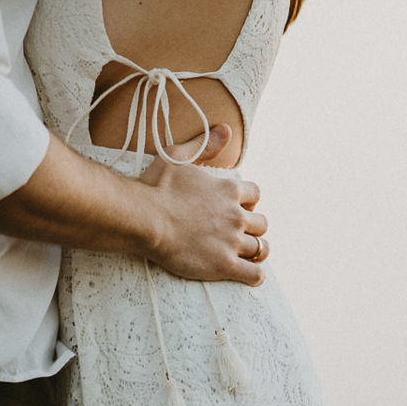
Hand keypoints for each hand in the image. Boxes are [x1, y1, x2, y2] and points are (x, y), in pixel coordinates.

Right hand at [139, 124, 270, 285]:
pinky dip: (255, 275)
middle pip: (261, 223)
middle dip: (253, 227)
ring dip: (256, 250)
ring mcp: (232, 241)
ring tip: (247, 254)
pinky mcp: (225, 265)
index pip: (255, 194)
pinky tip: (250, 274)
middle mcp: (236, 215)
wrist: (144, 219)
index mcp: (228, 190)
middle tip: (238, 232)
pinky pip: (254, 274)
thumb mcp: (178, 156)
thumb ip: (204, 144)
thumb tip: (225, 129)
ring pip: (261, 248)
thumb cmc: (155, 188)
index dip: (248, 201)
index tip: (237, 206)